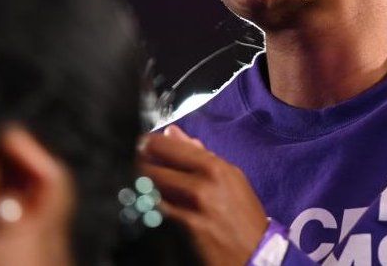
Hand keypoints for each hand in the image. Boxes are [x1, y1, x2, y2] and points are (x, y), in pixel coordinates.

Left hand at [140, 125, 268, 265]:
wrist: (255, 252)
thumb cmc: (243, 215)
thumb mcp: (230, 179)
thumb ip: (200, 155)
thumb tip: (173, 133)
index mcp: (216, 166)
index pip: (171, 146)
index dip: (148, 143)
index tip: (139, 144)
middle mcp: (205, 182)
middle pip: (155, 164)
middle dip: (138, 163)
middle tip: (131, 165)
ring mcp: (194, 206)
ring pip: (151, 187)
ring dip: (139, 184)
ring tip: (135, 183)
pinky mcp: (185, 228)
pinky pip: (156, 210)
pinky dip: (146, 204)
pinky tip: (144, 204)